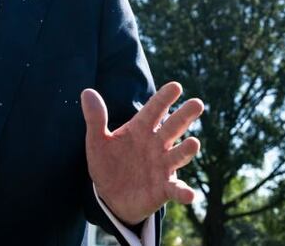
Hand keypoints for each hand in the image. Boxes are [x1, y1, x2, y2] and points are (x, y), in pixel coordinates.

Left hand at [81, 81, 203, 225]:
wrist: (110, 197)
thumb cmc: (107, 164)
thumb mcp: (97, 142)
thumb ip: (95, 118)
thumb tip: (87, 91)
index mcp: (140, 130)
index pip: (154, 110)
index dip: (164, 98)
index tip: (176, 86)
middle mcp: (156, 145)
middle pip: (173, 127)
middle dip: (184, 116)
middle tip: (197, 103)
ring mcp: (162, 166)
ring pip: (178, 155)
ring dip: (186, 150)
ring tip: (194, 143)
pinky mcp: (163, 188)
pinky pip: (176, 189)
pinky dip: (184, 192)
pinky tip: (189, 194)